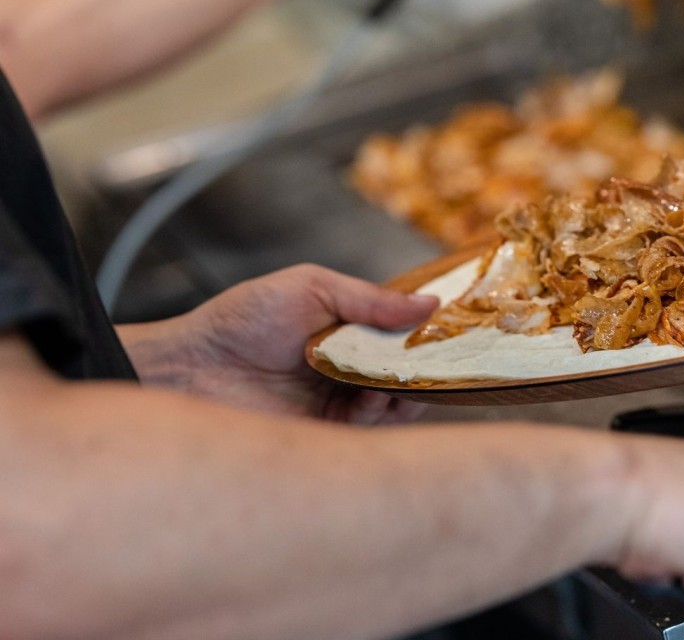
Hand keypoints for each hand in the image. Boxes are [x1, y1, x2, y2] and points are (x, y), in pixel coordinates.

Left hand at [128, 266, 436, 423]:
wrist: (190, 368)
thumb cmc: (243, 319)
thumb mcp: (311, 288)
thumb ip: (371, 299)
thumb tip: (431, 303)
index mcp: (349, 330)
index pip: (403, 334)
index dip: (428, 333)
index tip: (454, 329)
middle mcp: (350, 368)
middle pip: (406, 372)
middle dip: (425, 368)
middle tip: (435, 361)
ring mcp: (338, 402)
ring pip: (394, 403)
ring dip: (404, 391)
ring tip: (396, 378)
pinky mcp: (324, 436)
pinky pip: (367, 431)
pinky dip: (377, 414)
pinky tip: (369, 398)